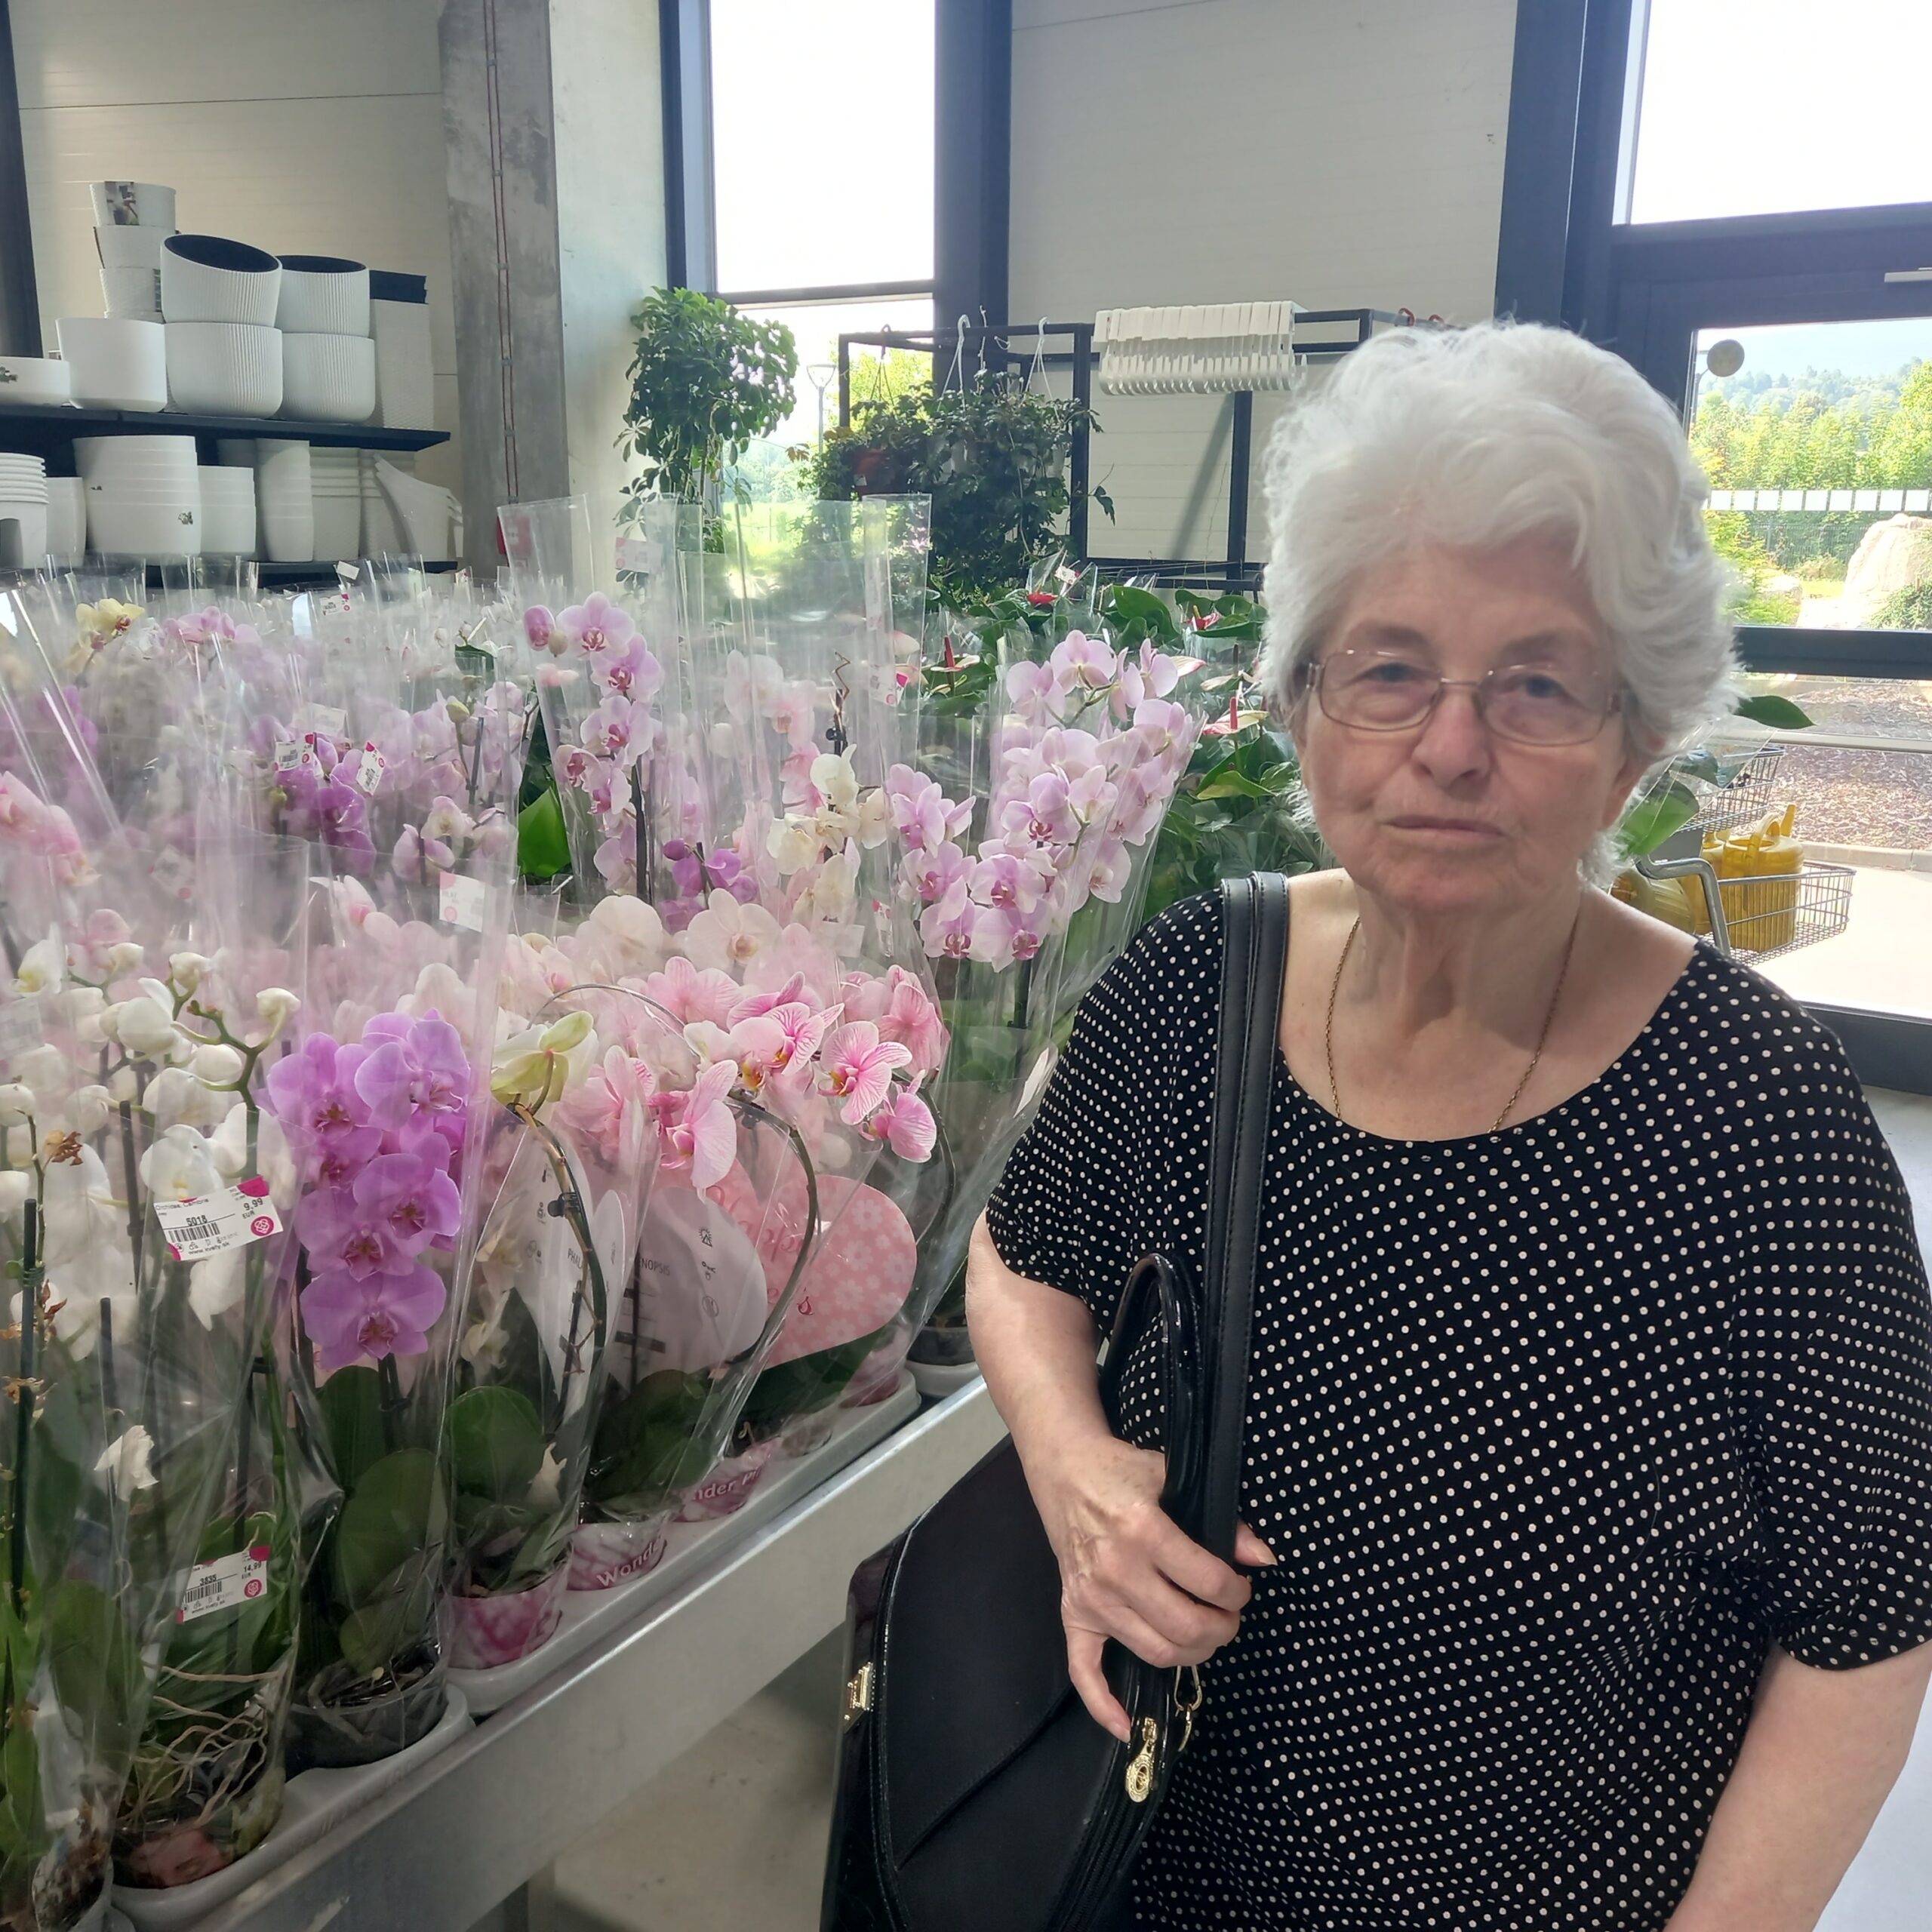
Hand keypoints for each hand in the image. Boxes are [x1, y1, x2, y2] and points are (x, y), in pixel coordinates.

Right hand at [1032, 1430, 1274, 1740]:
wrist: (1066, 1471)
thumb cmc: (1123, 1472)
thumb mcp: (1174, 1478)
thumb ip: (1223, 1521)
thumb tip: (1263, 1559)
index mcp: (1144, 1530)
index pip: (1208, 1581)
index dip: (1237, 1591)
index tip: (1241, 1588)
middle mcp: (1116, 1570)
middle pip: (1185, 1627)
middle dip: (1222, 1629)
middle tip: (1229, 1617)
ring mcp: (1092, 1597)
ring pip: (1154, 1651)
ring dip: (1191, 1655)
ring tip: (1204, 1635)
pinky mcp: (1073, 1613)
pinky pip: (1085, 1671)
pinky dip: (1104, 1705)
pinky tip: (1128, 1725)